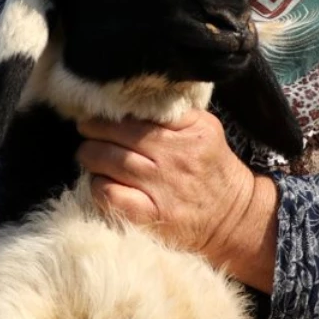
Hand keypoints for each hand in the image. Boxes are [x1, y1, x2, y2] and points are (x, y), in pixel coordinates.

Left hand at [76, 108, 278, 290]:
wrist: (234, 219)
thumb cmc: (212, 170)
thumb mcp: (205, 131)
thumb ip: (175, 113)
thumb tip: (133, 99)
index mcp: (192, 131)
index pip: (144, 110)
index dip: (115, 109)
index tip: (101, 108)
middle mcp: (177, 157)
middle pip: (121, 134)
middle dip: (95, 129)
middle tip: (85, 128)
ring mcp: (163, 188)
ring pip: (111, 161)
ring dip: (90, 154)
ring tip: (87, 152)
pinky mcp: (152, 216)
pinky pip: (110, 195)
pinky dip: (97, 185)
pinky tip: (98, 181)